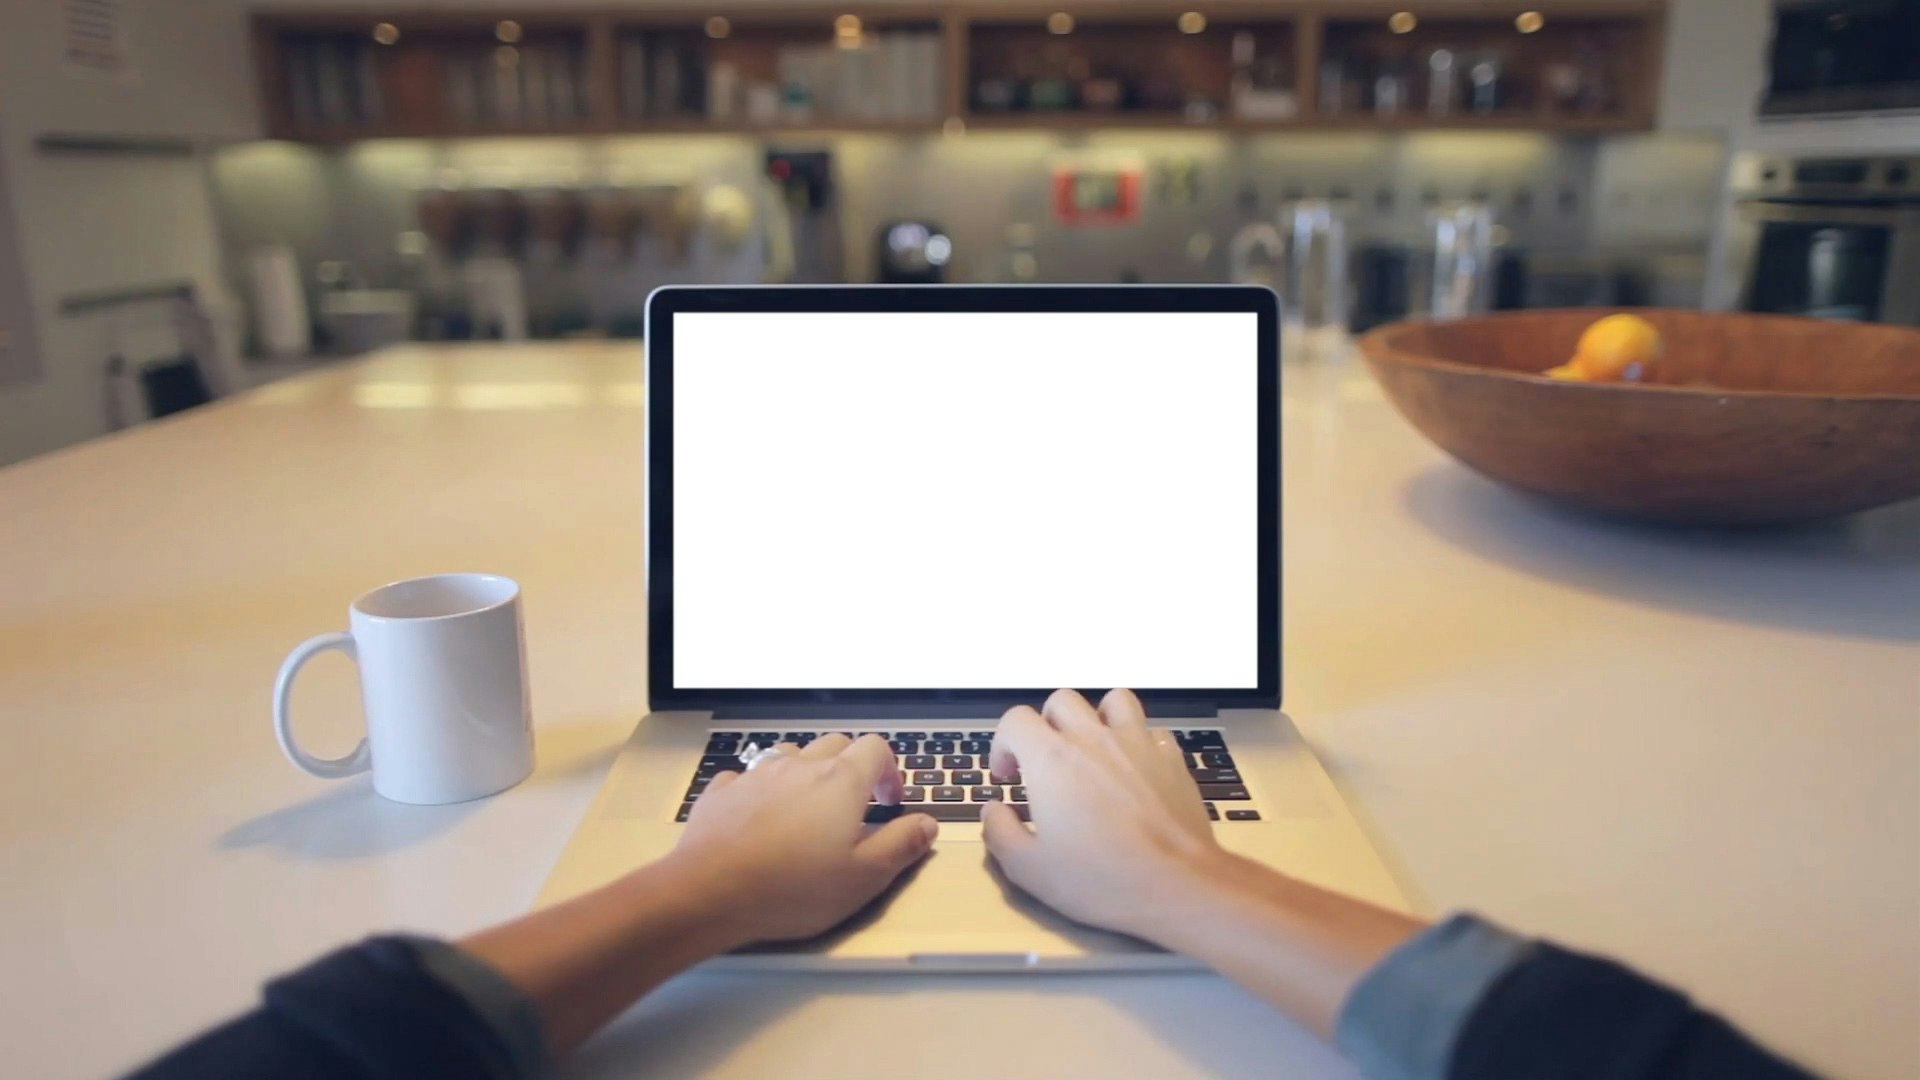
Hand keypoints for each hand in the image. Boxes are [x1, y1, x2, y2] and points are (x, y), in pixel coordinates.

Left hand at [668, 733, 937, 944]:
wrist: (709, 891)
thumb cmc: (793, 888)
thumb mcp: (864, 877)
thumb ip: (901, 845)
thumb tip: (928, 823)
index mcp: (841, 781)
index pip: (876, 748)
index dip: (889, 771)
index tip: (889, 802)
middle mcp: (800, 765)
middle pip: (834, 745)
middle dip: (850, 768)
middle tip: (852, 807)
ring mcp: (757, 774)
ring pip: (791, 755)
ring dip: (805, 773)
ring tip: (806, 811)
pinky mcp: (723, 791)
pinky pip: (748, 778)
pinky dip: (761, 791)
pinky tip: (758, 819)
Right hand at [983, 689, 1223, 941]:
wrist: (1175, 884)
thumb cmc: (1100, 878)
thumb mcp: (1029, 869)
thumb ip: (1000, 833)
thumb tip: (993, 811)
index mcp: (1051, 758)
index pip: (1015, 720)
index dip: (1003, 744)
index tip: (1008, 776)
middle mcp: (1093, 738)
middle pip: (1061, 701)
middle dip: (1046, 726)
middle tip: (1045, 763)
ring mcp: (1137, 742)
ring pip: (1113, 701)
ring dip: (1096, 718)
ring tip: (1093, 750)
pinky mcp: (1171, 757)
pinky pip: (1151, 730)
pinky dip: (1138, 741)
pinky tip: (1135, 768)